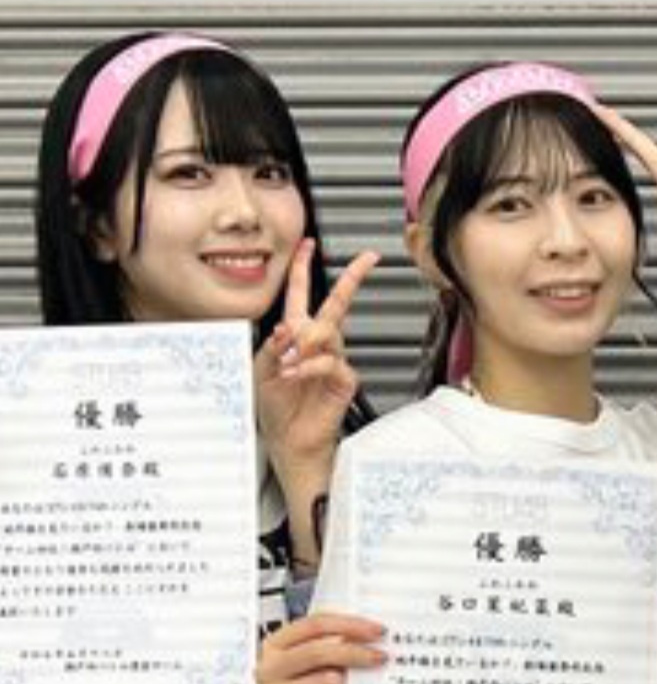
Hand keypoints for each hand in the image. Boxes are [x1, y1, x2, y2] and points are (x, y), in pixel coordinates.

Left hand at [256, 239, 379, 479]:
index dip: (303, 267)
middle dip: (353, 278)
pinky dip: (308, 367)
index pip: (301, 294)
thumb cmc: (276, 408)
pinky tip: (294, 375)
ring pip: (328, 333)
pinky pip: (330, 362)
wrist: (288, 440)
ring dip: (305, 344)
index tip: (309, 244)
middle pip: (337, 303)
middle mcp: (318, 344)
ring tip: (287, 364)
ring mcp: (334, 360)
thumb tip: (287, 329)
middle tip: (367, 260)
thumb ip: (273, 345)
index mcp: (296, 335)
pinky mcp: (343, 380)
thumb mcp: (261, 370)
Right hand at [258, 611, 386, 683]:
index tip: (377, 630)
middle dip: (355, 652)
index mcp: (277, 644)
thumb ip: (338, 646)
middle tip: (382, 656)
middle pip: (317, 651)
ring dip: (352, 683)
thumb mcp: (321, 664)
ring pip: (322, 681)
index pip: (314, 624)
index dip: (348, 624)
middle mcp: (269, 668)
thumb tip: (375, 637)